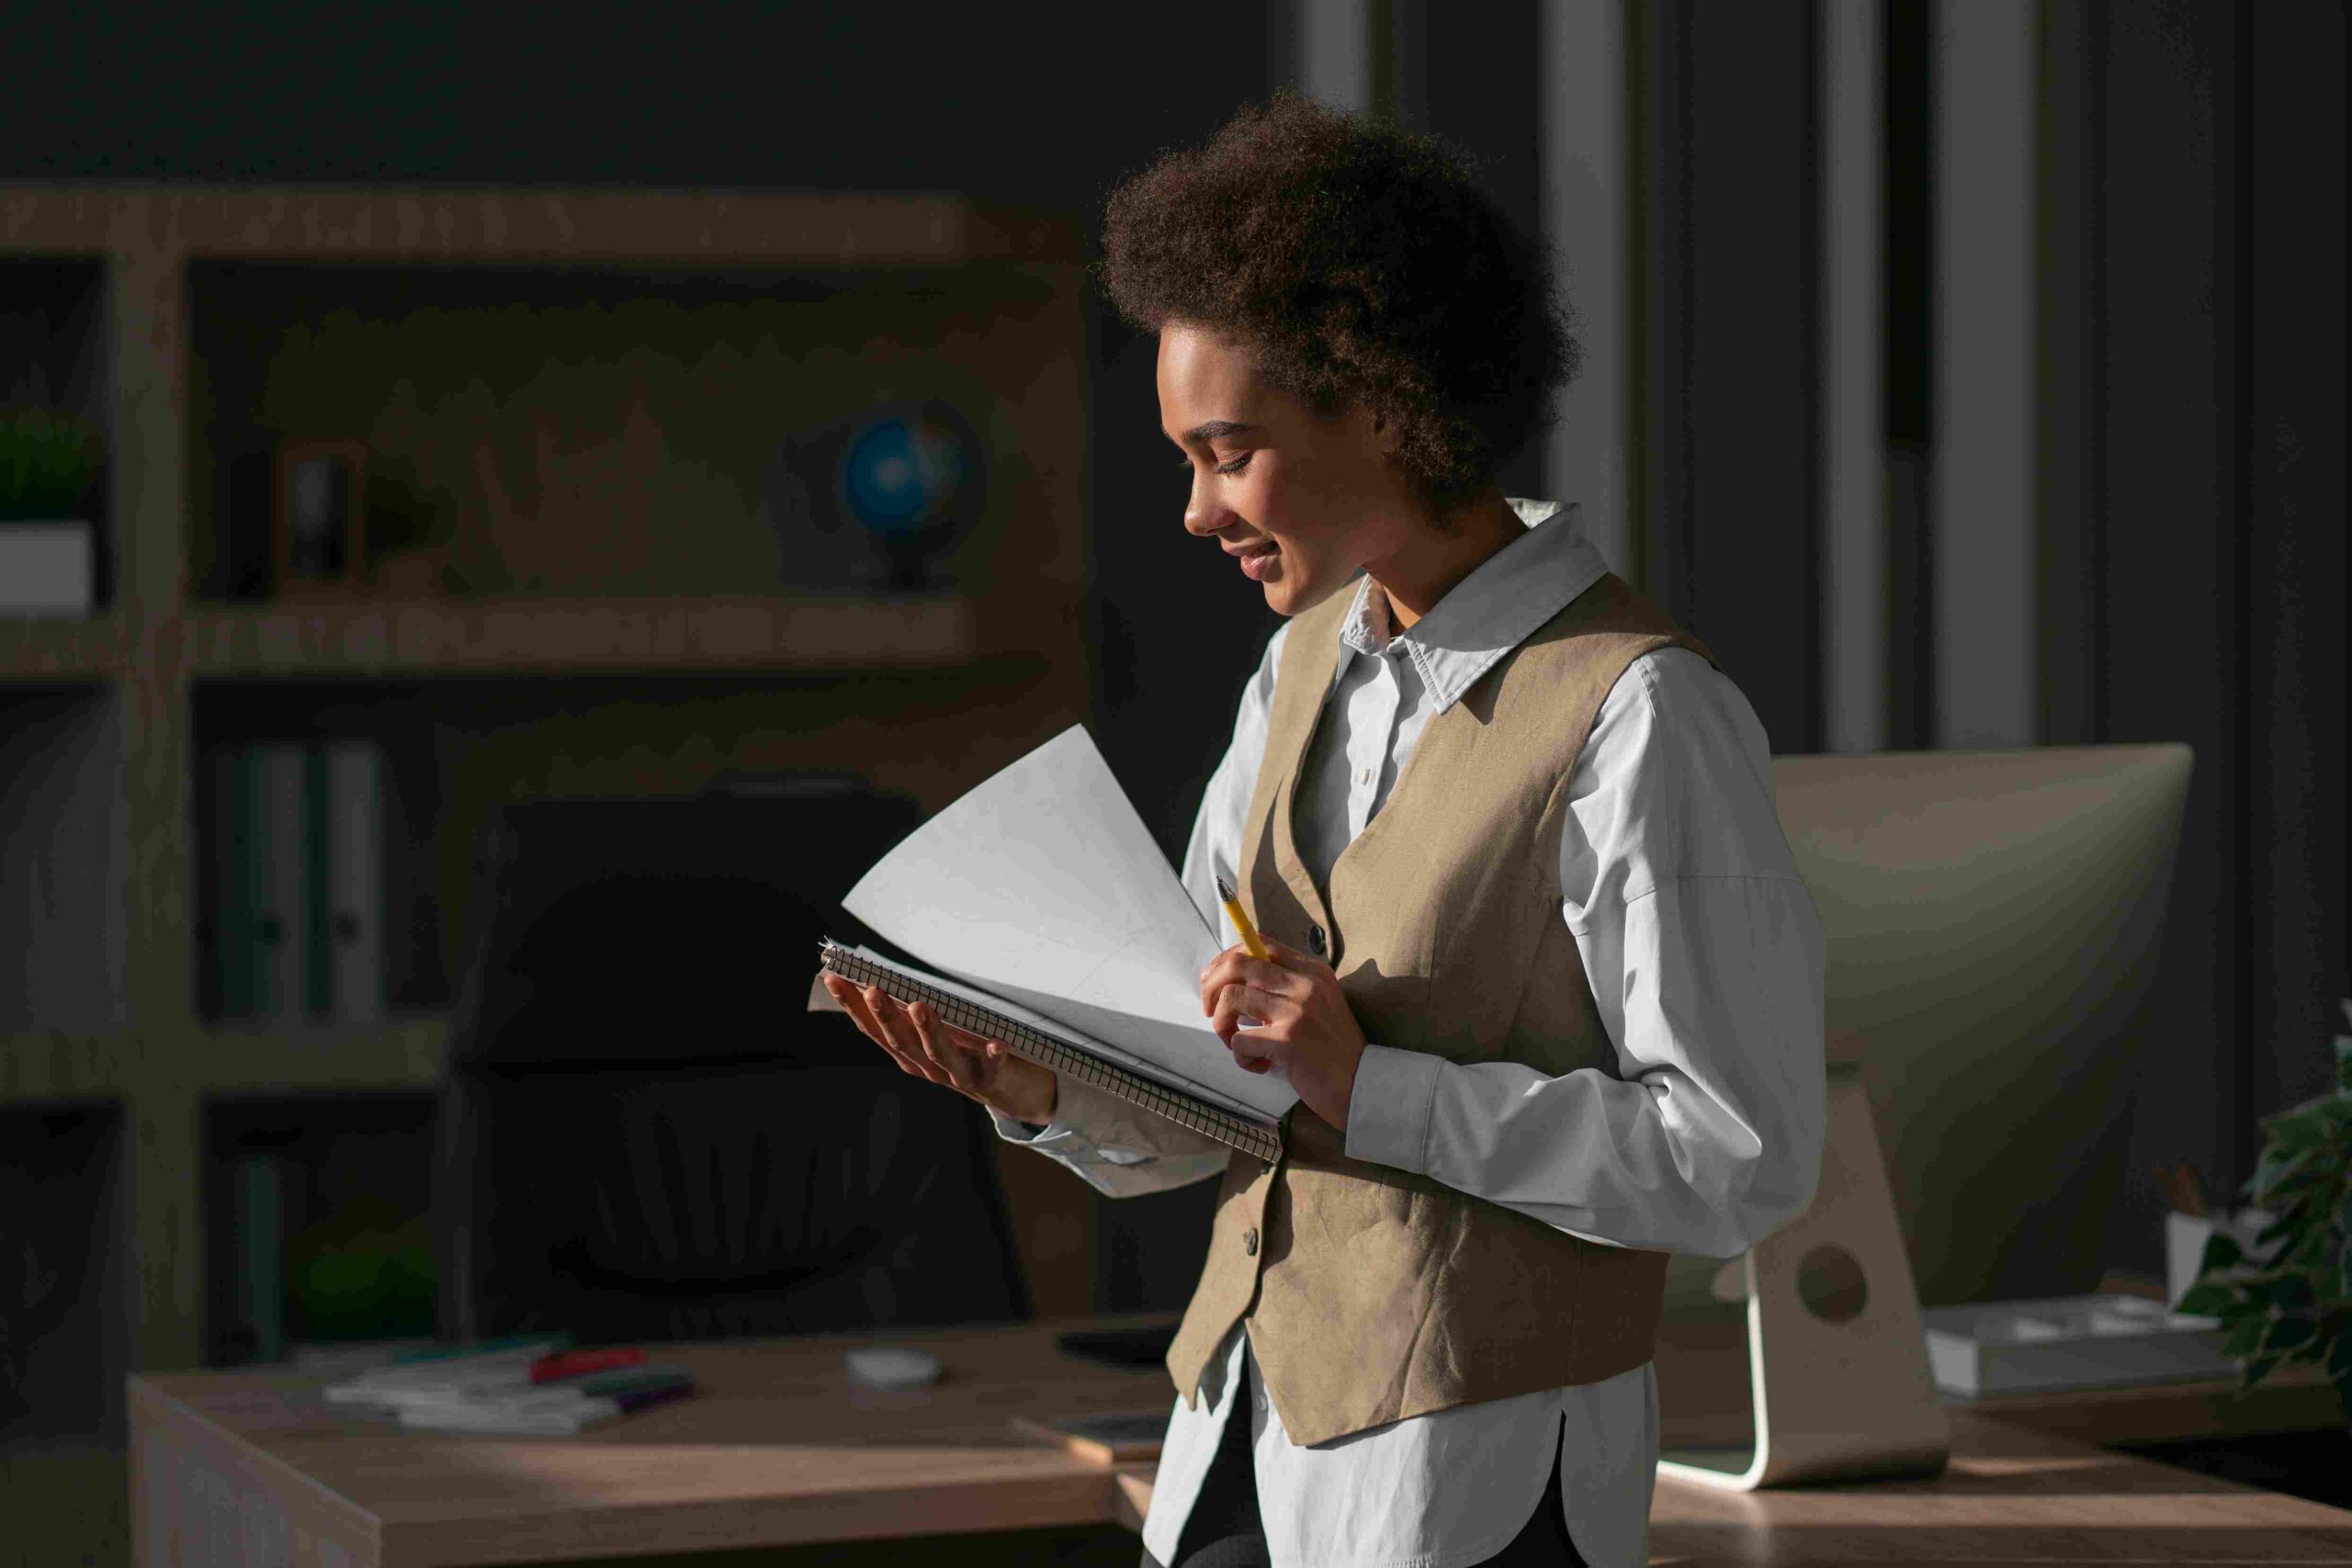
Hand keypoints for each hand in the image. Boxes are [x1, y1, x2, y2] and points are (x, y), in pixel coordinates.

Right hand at [822, 973, 1058, 1125]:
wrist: (1016, 1095)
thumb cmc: (972, 1056)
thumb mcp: (937, 1036)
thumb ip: (914, 1016)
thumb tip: (886, 979)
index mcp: (911, 1055)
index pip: (876, 1030)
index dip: (853, 1007)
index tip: (833, 978)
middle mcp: (929, 1068)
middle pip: (903, 1043)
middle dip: (886, 1017)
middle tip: (872, 990)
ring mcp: (960, 1077)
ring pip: (940, 1055)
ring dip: (929, 1031)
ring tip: (918, 1006)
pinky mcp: (992, 1082)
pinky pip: (993, 1069)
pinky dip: (993, 1057)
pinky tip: (996, 1044)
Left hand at [1198, 939, 1366, 1130]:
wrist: (1364, 1083)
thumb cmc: (1332, 1048)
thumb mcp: (1318, 1004)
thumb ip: (1287, 988)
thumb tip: (1234, 982)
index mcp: (1312, 971)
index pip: (1260, 944)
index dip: (1228, 958)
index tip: (1214, 980)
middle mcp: (1305, 983)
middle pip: (1238, 964)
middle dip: (1211, 987)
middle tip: (1210, 1011)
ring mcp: (1297, 1010)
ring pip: (1230, 998)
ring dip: (1222, 1025)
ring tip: (1237, 1043)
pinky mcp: (1288, 1039)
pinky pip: (1239, 1039)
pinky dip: (1241, 1057)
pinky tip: (1261, 1066)